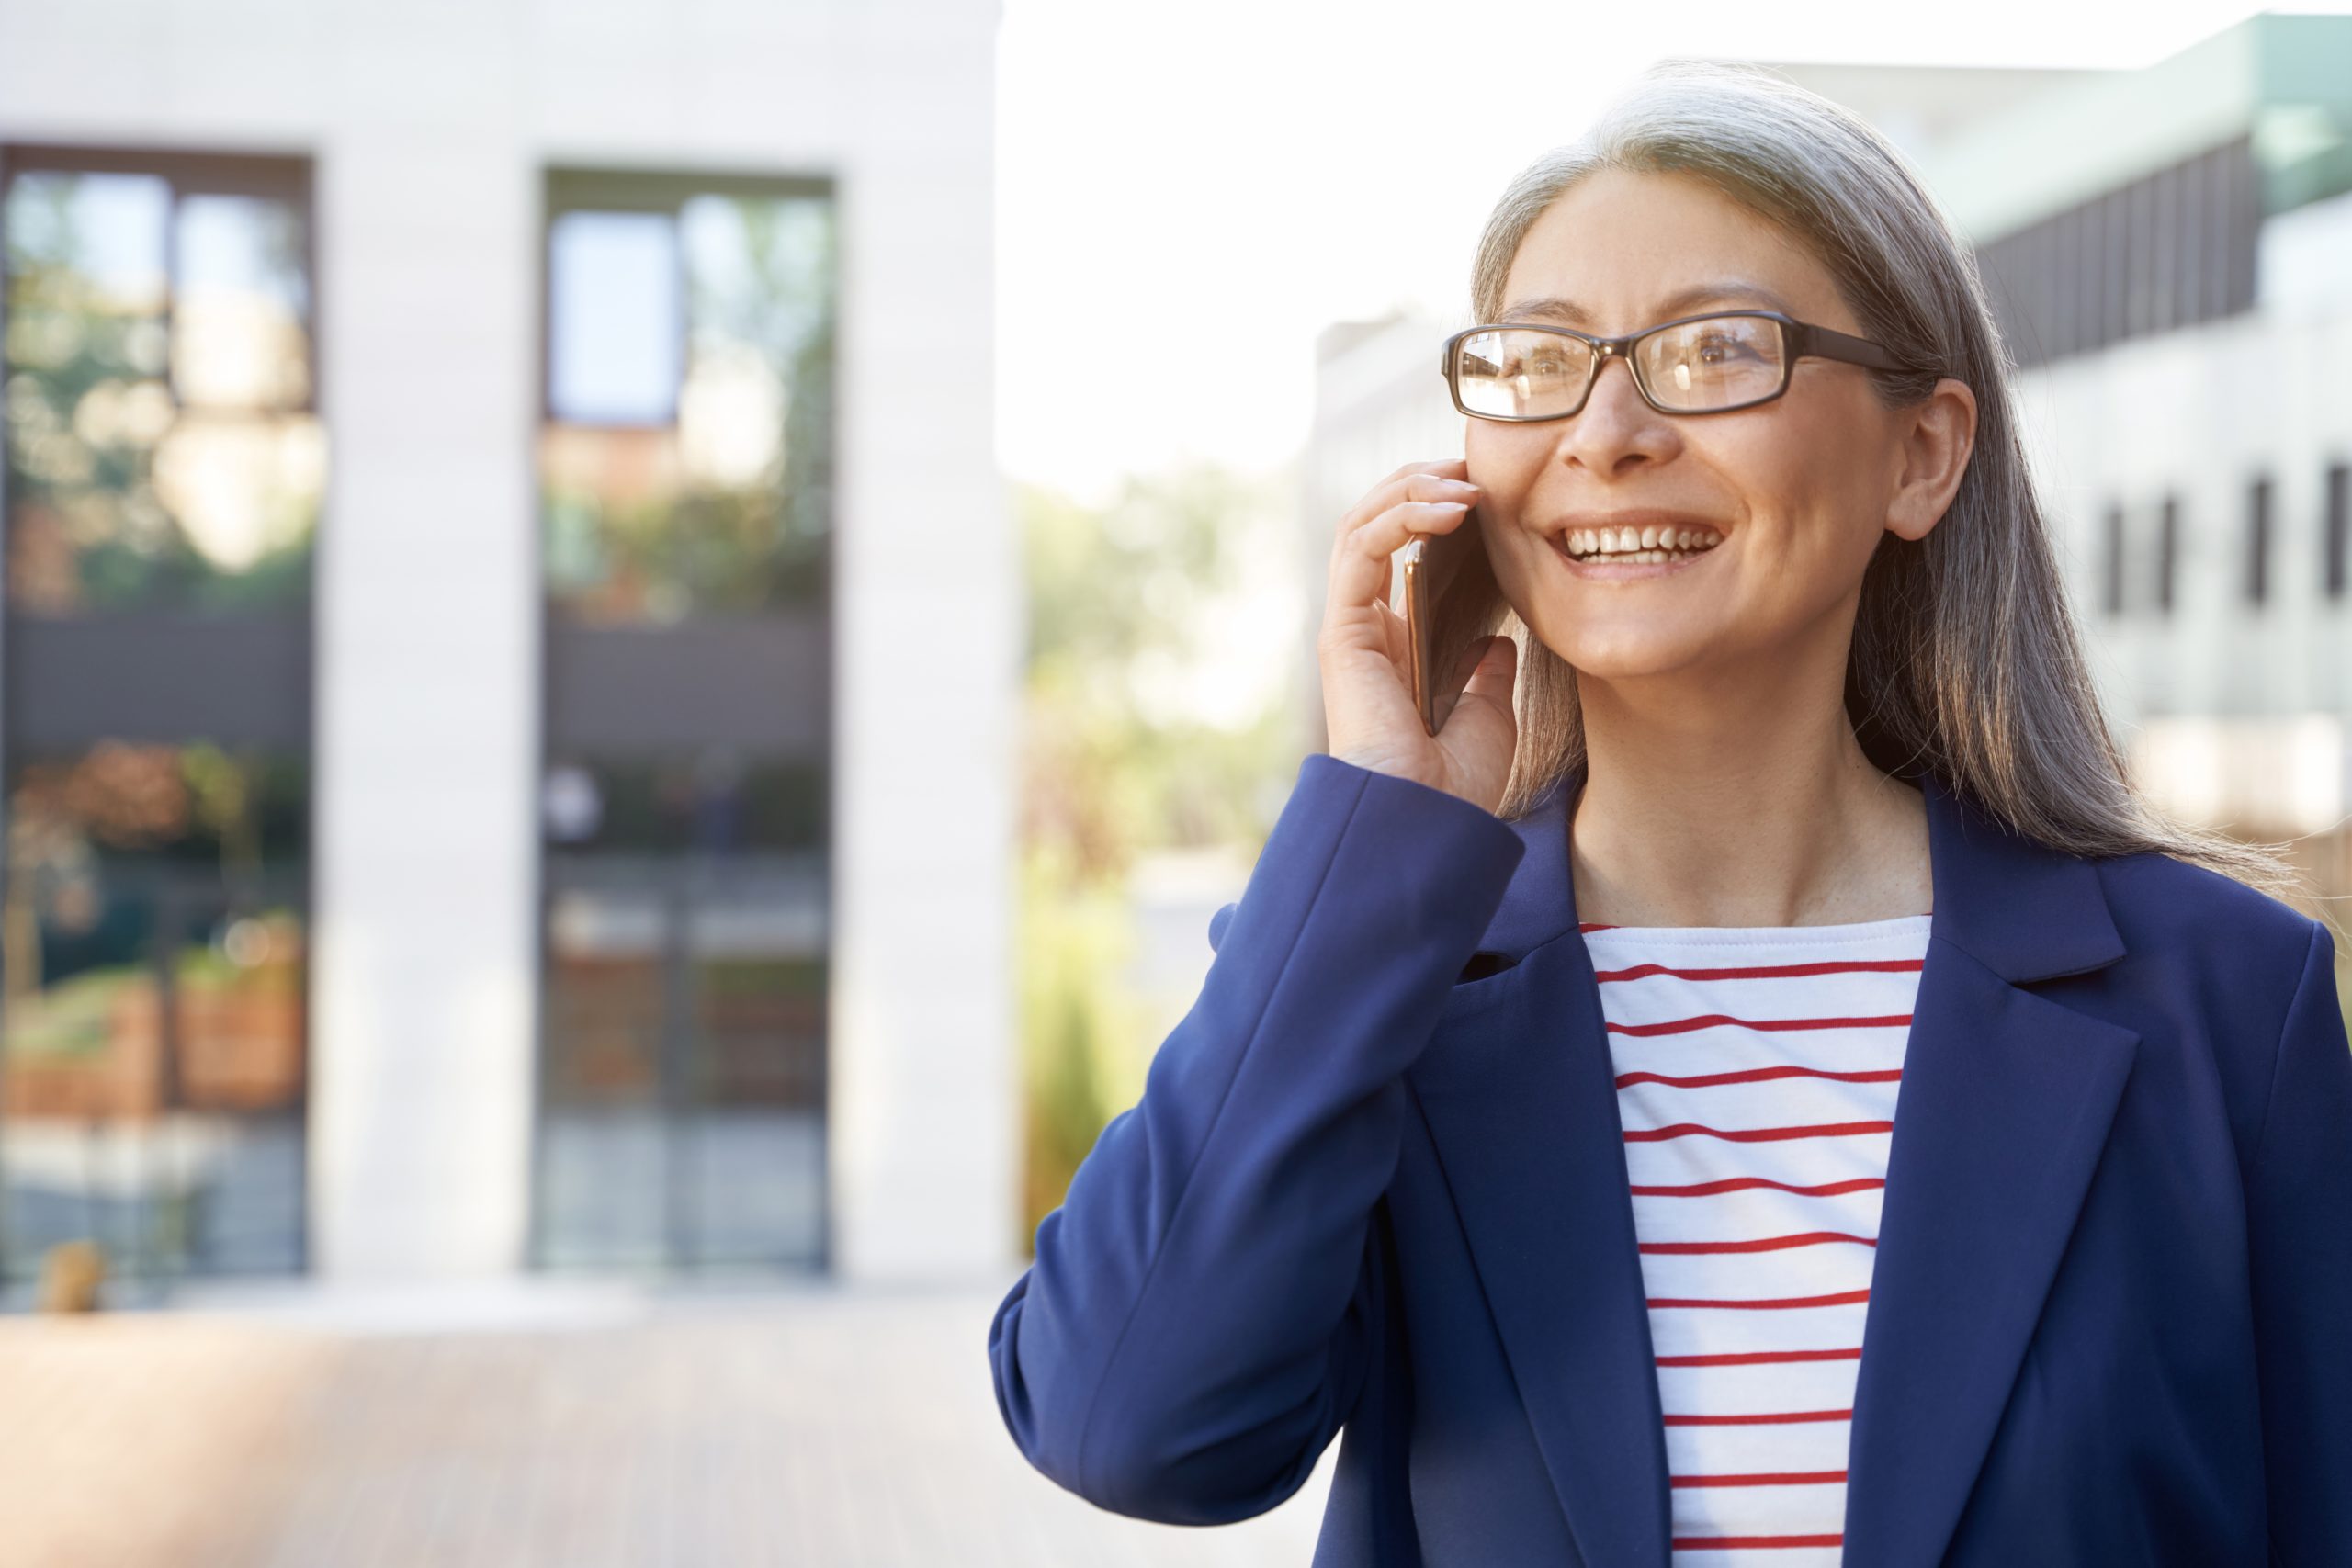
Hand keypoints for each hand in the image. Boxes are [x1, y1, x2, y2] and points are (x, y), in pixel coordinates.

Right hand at [1316, 456, 1517, 813]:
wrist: (1427, 820)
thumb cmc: (1452, 785)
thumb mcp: (1488, 716)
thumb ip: (1486, 674)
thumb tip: (1495, 642)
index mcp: (1394, 647)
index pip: (1402, 553)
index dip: (1438, 512)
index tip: (1491, 494)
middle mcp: (1366, 630)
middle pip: (1376, 526)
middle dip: (1422, 485)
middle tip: (1473, 465)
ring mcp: (1350, 626)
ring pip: (1360, 524)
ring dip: (1412, 489)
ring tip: (1463, 478)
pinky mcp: (1343, 629)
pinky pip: (1360, 547)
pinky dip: (1401, 515)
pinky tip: (1450, 507)